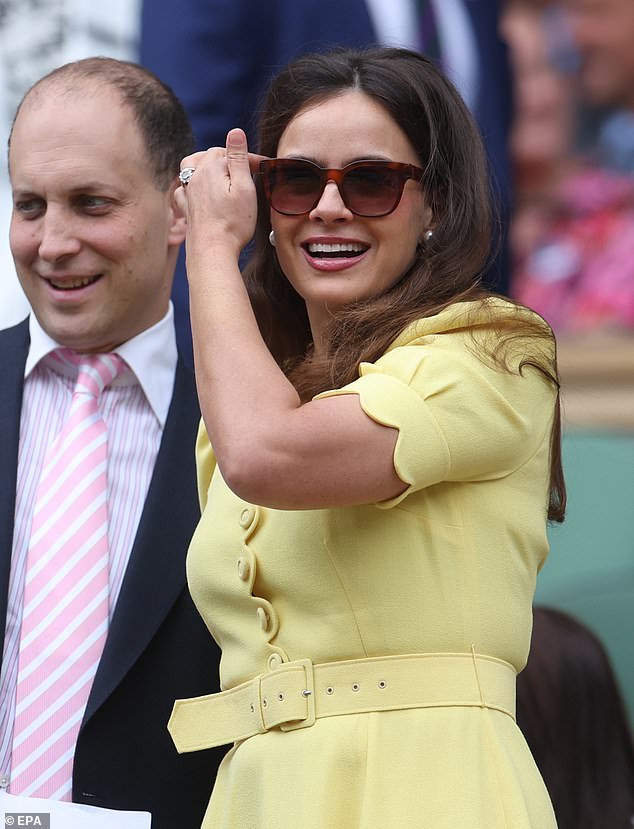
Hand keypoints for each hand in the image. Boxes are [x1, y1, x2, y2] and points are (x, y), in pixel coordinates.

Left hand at [177, 128, 265, 256]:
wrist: (213, 251)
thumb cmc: (232, 222)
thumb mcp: (243, 187)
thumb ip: (238, 158)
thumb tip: (235, 132)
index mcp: (210, 167)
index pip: (232, 153)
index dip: (251, 159)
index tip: (265, 167)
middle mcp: (195, 176)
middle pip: (210, 156)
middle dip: (229, 158)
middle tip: (248, 169)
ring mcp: (188, 192)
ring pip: (191, 167)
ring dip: (205, 164)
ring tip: (218, 171)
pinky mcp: (186, 209)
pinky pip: (182, 190)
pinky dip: (190, 185)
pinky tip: (197, 191)